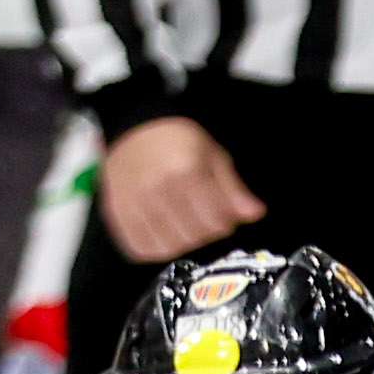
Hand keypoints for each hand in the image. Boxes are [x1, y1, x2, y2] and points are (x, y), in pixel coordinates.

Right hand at [99, 117, 266, 266]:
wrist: (134, 126)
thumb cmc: (178, 140)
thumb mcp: (213, 156)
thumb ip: (234, 189)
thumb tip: (256, 213)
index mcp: (185, 173)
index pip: (216, 223)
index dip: (225, 223)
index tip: (222, 214)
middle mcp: (157, 190)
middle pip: (194, 237)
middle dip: (205, 232)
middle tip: (202, 218)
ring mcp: (134, 202)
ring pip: (169, 246)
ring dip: (182, 242)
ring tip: (183, 225)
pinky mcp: (117, 211)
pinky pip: (140, 247)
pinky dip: (155, 248)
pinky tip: (163, 234)